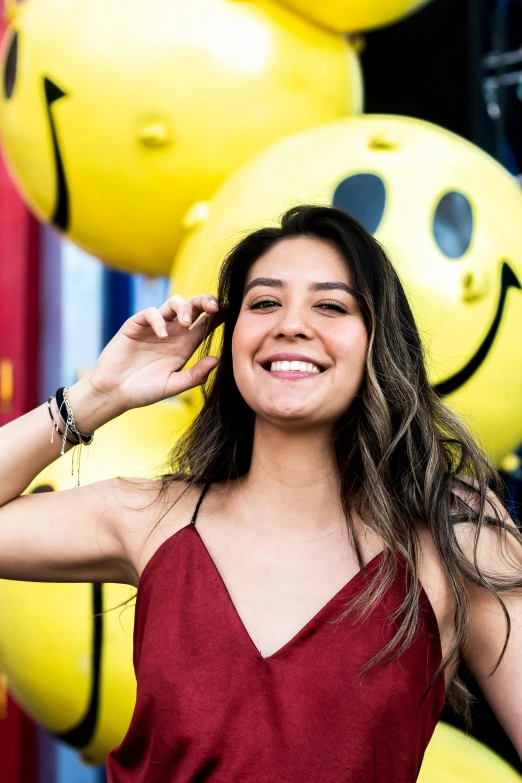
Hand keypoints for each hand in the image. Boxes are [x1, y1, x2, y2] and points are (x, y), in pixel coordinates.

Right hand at [80, 294, 224, 416]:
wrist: (113, 392)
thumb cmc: (144, 391)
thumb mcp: (173, 385)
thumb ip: (195, 375)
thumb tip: (216, 360)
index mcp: (186, 345)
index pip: (206, 323)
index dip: (219, 314)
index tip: (230, 309)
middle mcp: (173, 332)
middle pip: (194, 307)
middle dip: (205, 302)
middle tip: (214, 307)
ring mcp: (155, 327)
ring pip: (174, 303)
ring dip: (184, 308)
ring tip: (186, 324)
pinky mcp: (136, 325)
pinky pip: (151, 313)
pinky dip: (158, 320)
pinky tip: (162, 335)